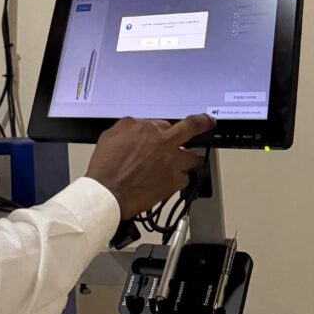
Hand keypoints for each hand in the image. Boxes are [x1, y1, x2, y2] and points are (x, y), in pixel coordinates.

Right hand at [85, 113, 214, 219]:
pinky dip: (178, 180)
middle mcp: (162, 141)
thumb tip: (139, 127)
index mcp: (146, 128)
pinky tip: (168, 182)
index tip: (165, 132)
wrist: (109, 192)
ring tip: (179, 165)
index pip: (163, 123)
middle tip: (208, 122)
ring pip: (192, 157)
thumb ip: (129, 127)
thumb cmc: (106, 166)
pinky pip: (185, 178)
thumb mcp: (111, 135)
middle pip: (191, 127)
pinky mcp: (175, 181)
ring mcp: (172, 161)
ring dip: (185, 160)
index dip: (162, 130)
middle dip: (202, 123)